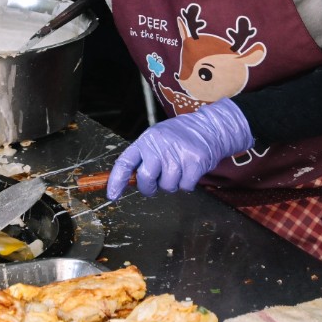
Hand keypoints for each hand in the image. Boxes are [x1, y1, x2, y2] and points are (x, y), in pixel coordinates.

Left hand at [107, 98, 253, 199]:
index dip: (116, 181)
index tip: (112, 195)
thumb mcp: (156, 139)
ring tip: (178, 170)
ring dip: (172, 185)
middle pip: (145, 178)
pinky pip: (185, 186)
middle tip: (155, 185)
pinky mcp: (195, 162)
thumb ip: (143, 158)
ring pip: (167, 186)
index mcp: (146, 141)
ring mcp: (178, 153)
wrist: (210, 127)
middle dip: (149, 188)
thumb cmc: (179, 137)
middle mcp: (159, 146)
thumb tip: (128, 181)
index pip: (125, 162)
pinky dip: (187, 184)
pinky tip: (189, 170)